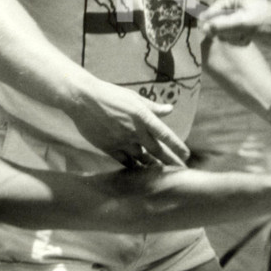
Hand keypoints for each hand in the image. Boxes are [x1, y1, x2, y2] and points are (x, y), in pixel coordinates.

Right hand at [71, 82, 189, 168]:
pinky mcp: (109, 148)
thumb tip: (170, 109)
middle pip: (156, 151)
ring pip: (141, 159)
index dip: (177, 146)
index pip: (165, 135)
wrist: (84, 100)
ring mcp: (122, 141)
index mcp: (144, 117)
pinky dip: (133, 167)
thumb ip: (153, 107)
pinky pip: (124, 162)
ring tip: (162, 174)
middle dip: (170, 162)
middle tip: (180, 171)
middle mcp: (135, 132)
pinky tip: (139, 172)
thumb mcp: (135, 98)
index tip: (186, 156)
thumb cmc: (111, 95)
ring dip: (152, 167)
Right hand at [198, 0, 270, 45]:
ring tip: (246, 36)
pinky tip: (248, 39)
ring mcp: (235, 16)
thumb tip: (203, 27)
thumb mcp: (243, 24)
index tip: (219, 35)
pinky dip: (238, 40)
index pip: (210, 13)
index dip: (213, 26)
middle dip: (227, 33)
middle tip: (240, 34)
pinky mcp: (240, 26)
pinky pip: (230, 37)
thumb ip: (222, 26)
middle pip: (215, 24)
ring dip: (234, 38)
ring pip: (222, 32)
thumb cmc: (268, 22)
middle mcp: (232, 4)